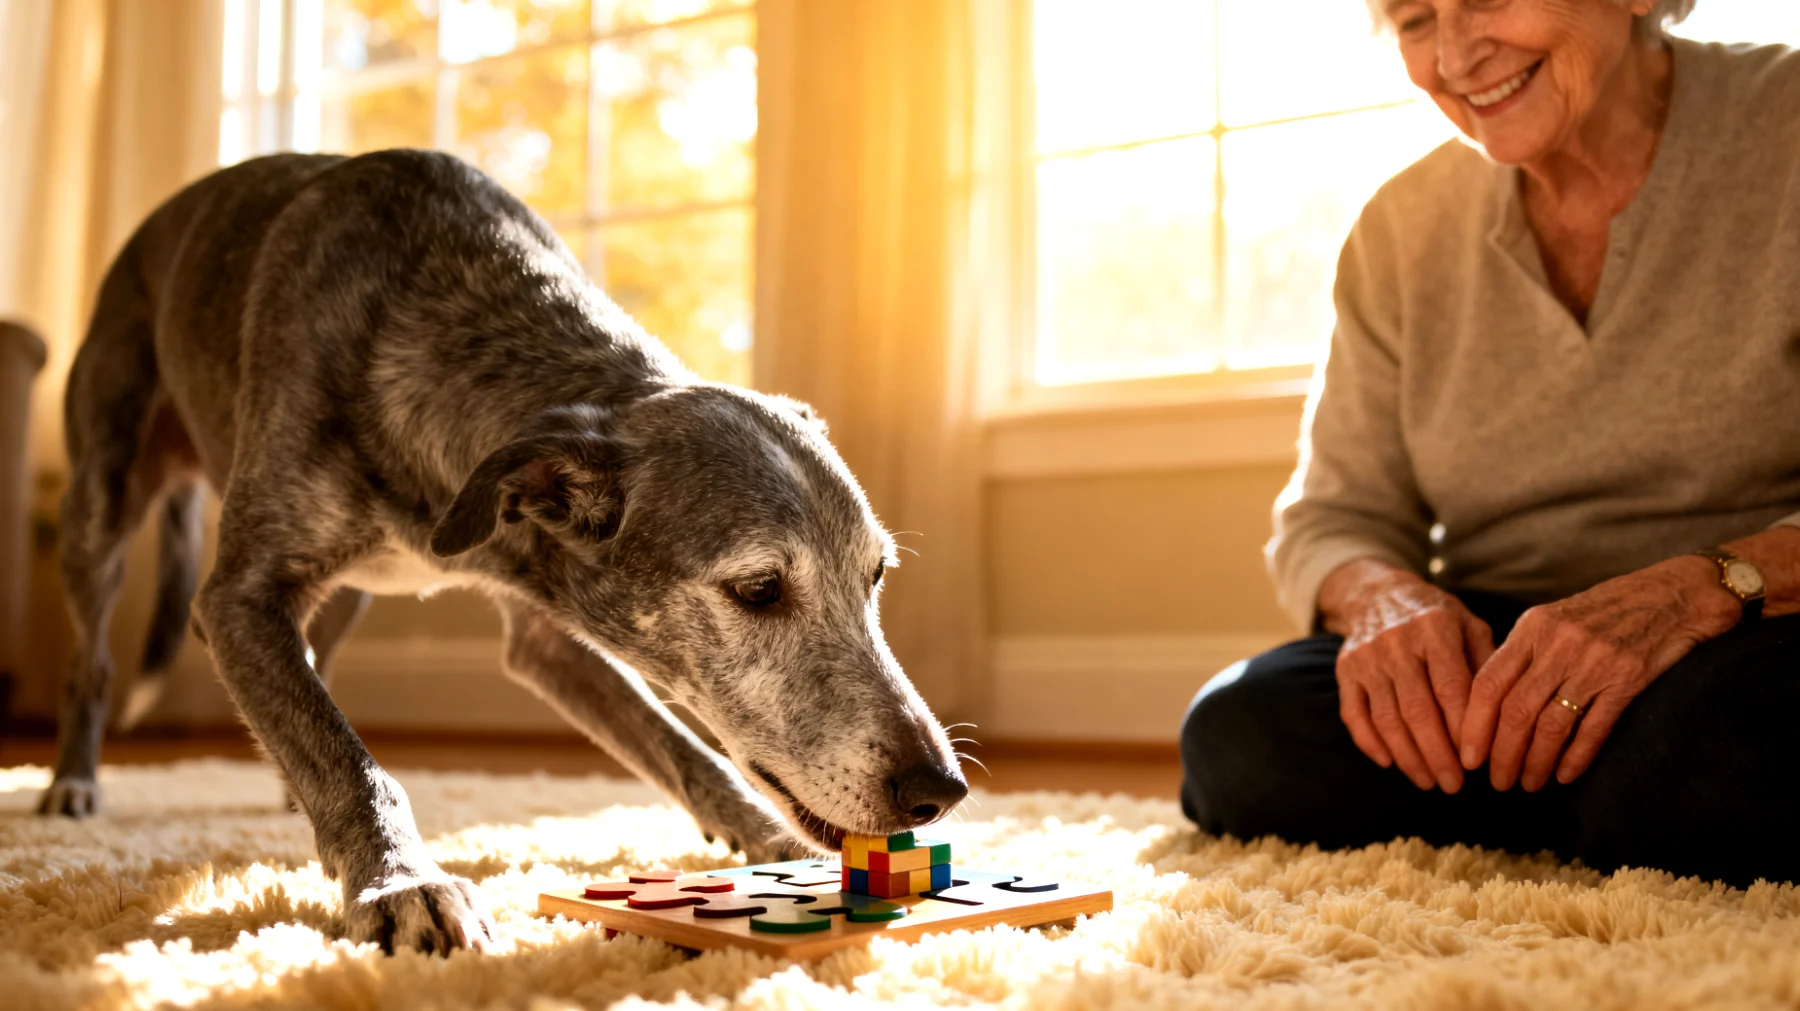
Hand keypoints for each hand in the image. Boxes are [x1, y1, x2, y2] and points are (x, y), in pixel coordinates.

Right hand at [1318, 559, 1496, 792]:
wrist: (1378, 594)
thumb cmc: (1437, 617)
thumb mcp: (1470, 626)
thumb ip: (1487, 666)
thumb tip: (1501, 720)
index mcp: (1435, 627)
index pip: (1452, 689)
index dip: (1465, 730)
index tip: (1478, 762)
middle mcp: (1397, 641)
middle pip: (1418, 710)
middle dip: (1438, 755)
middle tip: (1454, 785)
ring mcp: (1366, 656)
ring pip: (1386, 719)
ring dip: (1408, 757)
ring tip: (1428, 781)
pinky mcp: (1344, 670)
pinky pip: (1354, 715)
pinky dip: (1370, 743)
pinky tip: (1390, 763)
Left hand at [1458, 556, 1738, 791]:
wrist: (1672, 595)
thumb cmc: (1605, 611)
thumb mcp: (1554, 619)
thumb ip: (1523, 654)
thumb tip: (1488, 704)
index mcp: (1532, 627)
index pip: (1488, 683)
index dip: (1473, 725)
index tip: (1467, 756)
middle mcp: (1558, 644)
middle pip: (1516, 710)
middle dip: (1502, 754)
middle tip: (1498, 782)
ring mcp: (1594, 661)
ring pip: (1551, 725)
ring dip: (1536, 762)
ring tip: (1529, 784)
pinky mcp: (1628, 679)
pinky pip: (1593, 728)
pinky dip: (1576, 757)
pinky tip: (1566, 775)